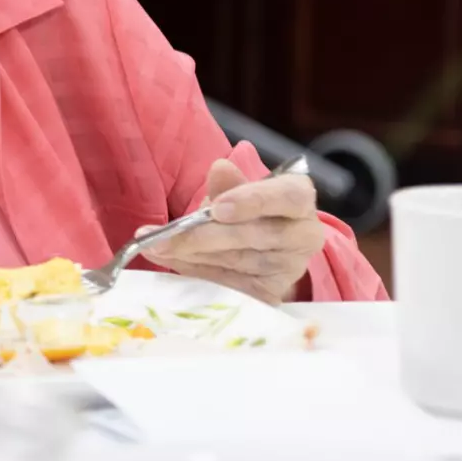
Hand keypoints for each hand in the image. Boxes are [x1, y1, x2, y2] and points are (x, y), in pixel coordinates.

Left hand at [141, 159, 324, 303]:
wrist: (265, 250)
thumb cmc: (249, 211)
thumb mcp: (238, 191)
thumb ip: (228, 184)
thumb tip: (220, 168)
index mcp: (299, 198)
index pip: (287, 197)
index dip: (251, 201)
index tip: (216, 208)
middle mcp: (304, 235)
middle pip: (255, 235)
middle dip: (203, 235)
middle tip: (162, 237)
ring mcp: (291, 268)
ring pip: (237, 262)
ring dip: (191, 255)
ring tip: (157, 247)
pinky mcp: (272, 293)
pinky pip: (231, 285)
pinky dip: (197, 272)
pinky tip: (173, 261)